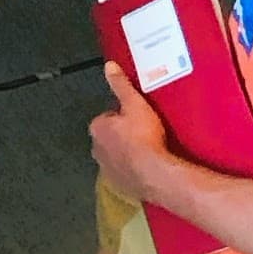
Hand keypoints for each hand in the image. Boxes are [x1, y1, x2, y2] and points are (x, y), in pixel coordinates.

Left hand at [89, 61, 172, 202]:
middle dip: (122, 137)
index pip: (107, 118)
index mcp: (97, 128)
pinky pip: (125, 175)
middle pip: (109, 138)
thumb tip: (109, 66)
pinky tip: (147, 170)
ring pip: (115, 157)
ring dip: (127, 155)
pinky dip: (133, 172)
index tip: (136, 119)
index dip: (122, 117)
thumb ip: (121, 85)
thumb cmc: (144, 137)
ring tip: (148, 152)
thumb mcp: (135, 104)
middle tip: (144, 135)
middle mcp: (96, 149)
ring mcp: (107, 170)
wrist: (156, 174)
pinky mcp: (120, 187)